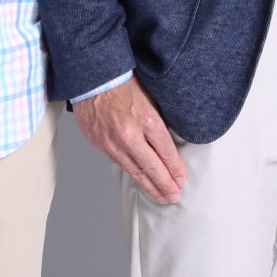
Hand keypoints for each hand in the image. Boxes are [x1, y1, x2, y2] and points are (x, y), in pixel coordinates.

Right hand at [75, 77, 185, 205]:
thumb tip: (170, 146)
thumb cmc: (125, 85)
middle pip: (152, 167)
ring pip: (135, 171)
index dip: (175, 169)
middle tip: (174, 196)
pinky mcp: (101, 145)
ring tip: (161, 197)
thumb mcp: (151, 99)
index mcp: (147, 120)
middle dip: (165, 185)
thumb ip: (158, 123)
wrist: (95, 79)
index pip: (166, 152)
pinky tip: (141, 182)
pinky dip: (132, 174)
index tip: (182, 181)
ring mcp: (113, 142)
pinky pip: (120, 164)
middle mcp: (130, 134)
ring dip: (150, 186)